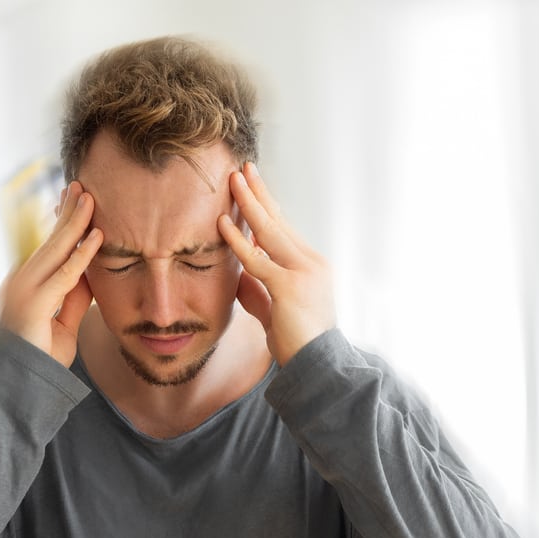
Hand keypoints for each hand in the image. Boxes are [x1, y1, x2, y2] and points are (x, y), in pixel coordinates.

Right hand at [0, 180, 102, 366]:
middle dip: (67, 213)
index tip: (74, 202)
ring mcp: (24, 291)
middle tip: (81, 186)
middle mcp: (20, 283)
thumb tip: (89, 273)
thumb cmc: (41, 358)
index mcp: (25, 286)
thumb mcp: (64, 323)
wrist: (22, 386)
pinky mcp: (34, 304)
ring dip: (75, 222)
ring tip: (90, 198)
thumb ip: (74, 297)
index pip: (47, 249)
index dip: (62, 225)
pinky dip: (83, 255)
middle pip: (49, 242)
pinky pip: (65, 275)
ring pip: (55, 249)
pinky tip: (97, 237)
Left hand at [218, 162, 335, 365]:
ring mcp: (303, 272)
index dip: (267, 207)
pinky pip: (256, 259)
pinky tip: (222, 223)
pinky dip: (237, 240)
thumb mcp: (273, 313)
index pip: (285, 230)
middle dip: (259, 193)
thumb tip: (239, 276)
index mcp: (311, 267)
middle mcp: (311, 263)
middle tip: (243, 168)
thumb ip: (258, 292)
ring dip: (249, 203)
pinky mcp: (290, 286)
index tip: (252, 187)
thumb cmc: (297, 344)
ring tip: (233, 180)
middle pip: (279, 221)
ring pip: (270, 230)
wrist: (316, 367)